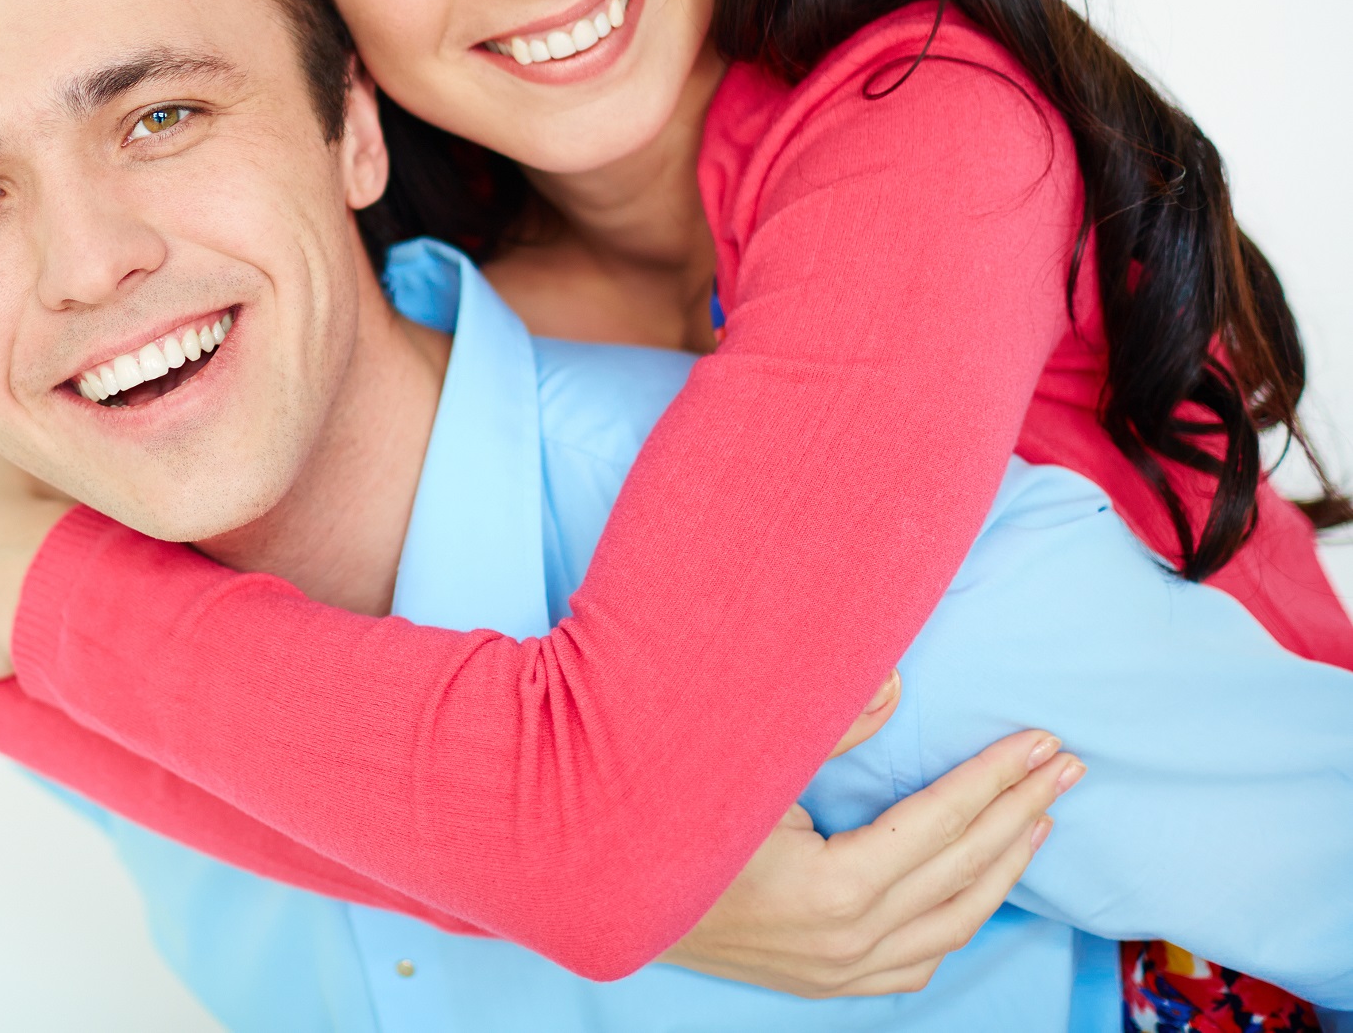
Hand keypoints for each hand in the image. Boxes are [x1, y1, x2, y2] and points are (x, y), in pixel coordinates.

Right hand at [658, 720, 1084, 996]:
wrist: (602, 893)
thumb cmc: (669, 815)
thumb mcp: (745, 765)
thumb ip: (827, 728)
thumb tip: (895, 683)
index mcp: (835, 887)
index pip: (942, 821)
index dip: (995, 777)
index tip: (1040, 743)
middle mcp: (848, 941)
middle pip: (964, 871)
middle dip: (1020, 811)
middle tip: (1065, 766)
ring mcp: (838, 971)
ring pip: (953, 926)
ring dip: (1002, 868)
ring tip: (1039, 818)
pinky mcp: (823, 983)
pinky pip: (916, 963)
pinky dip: (956, 921)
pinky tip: (974, 888)